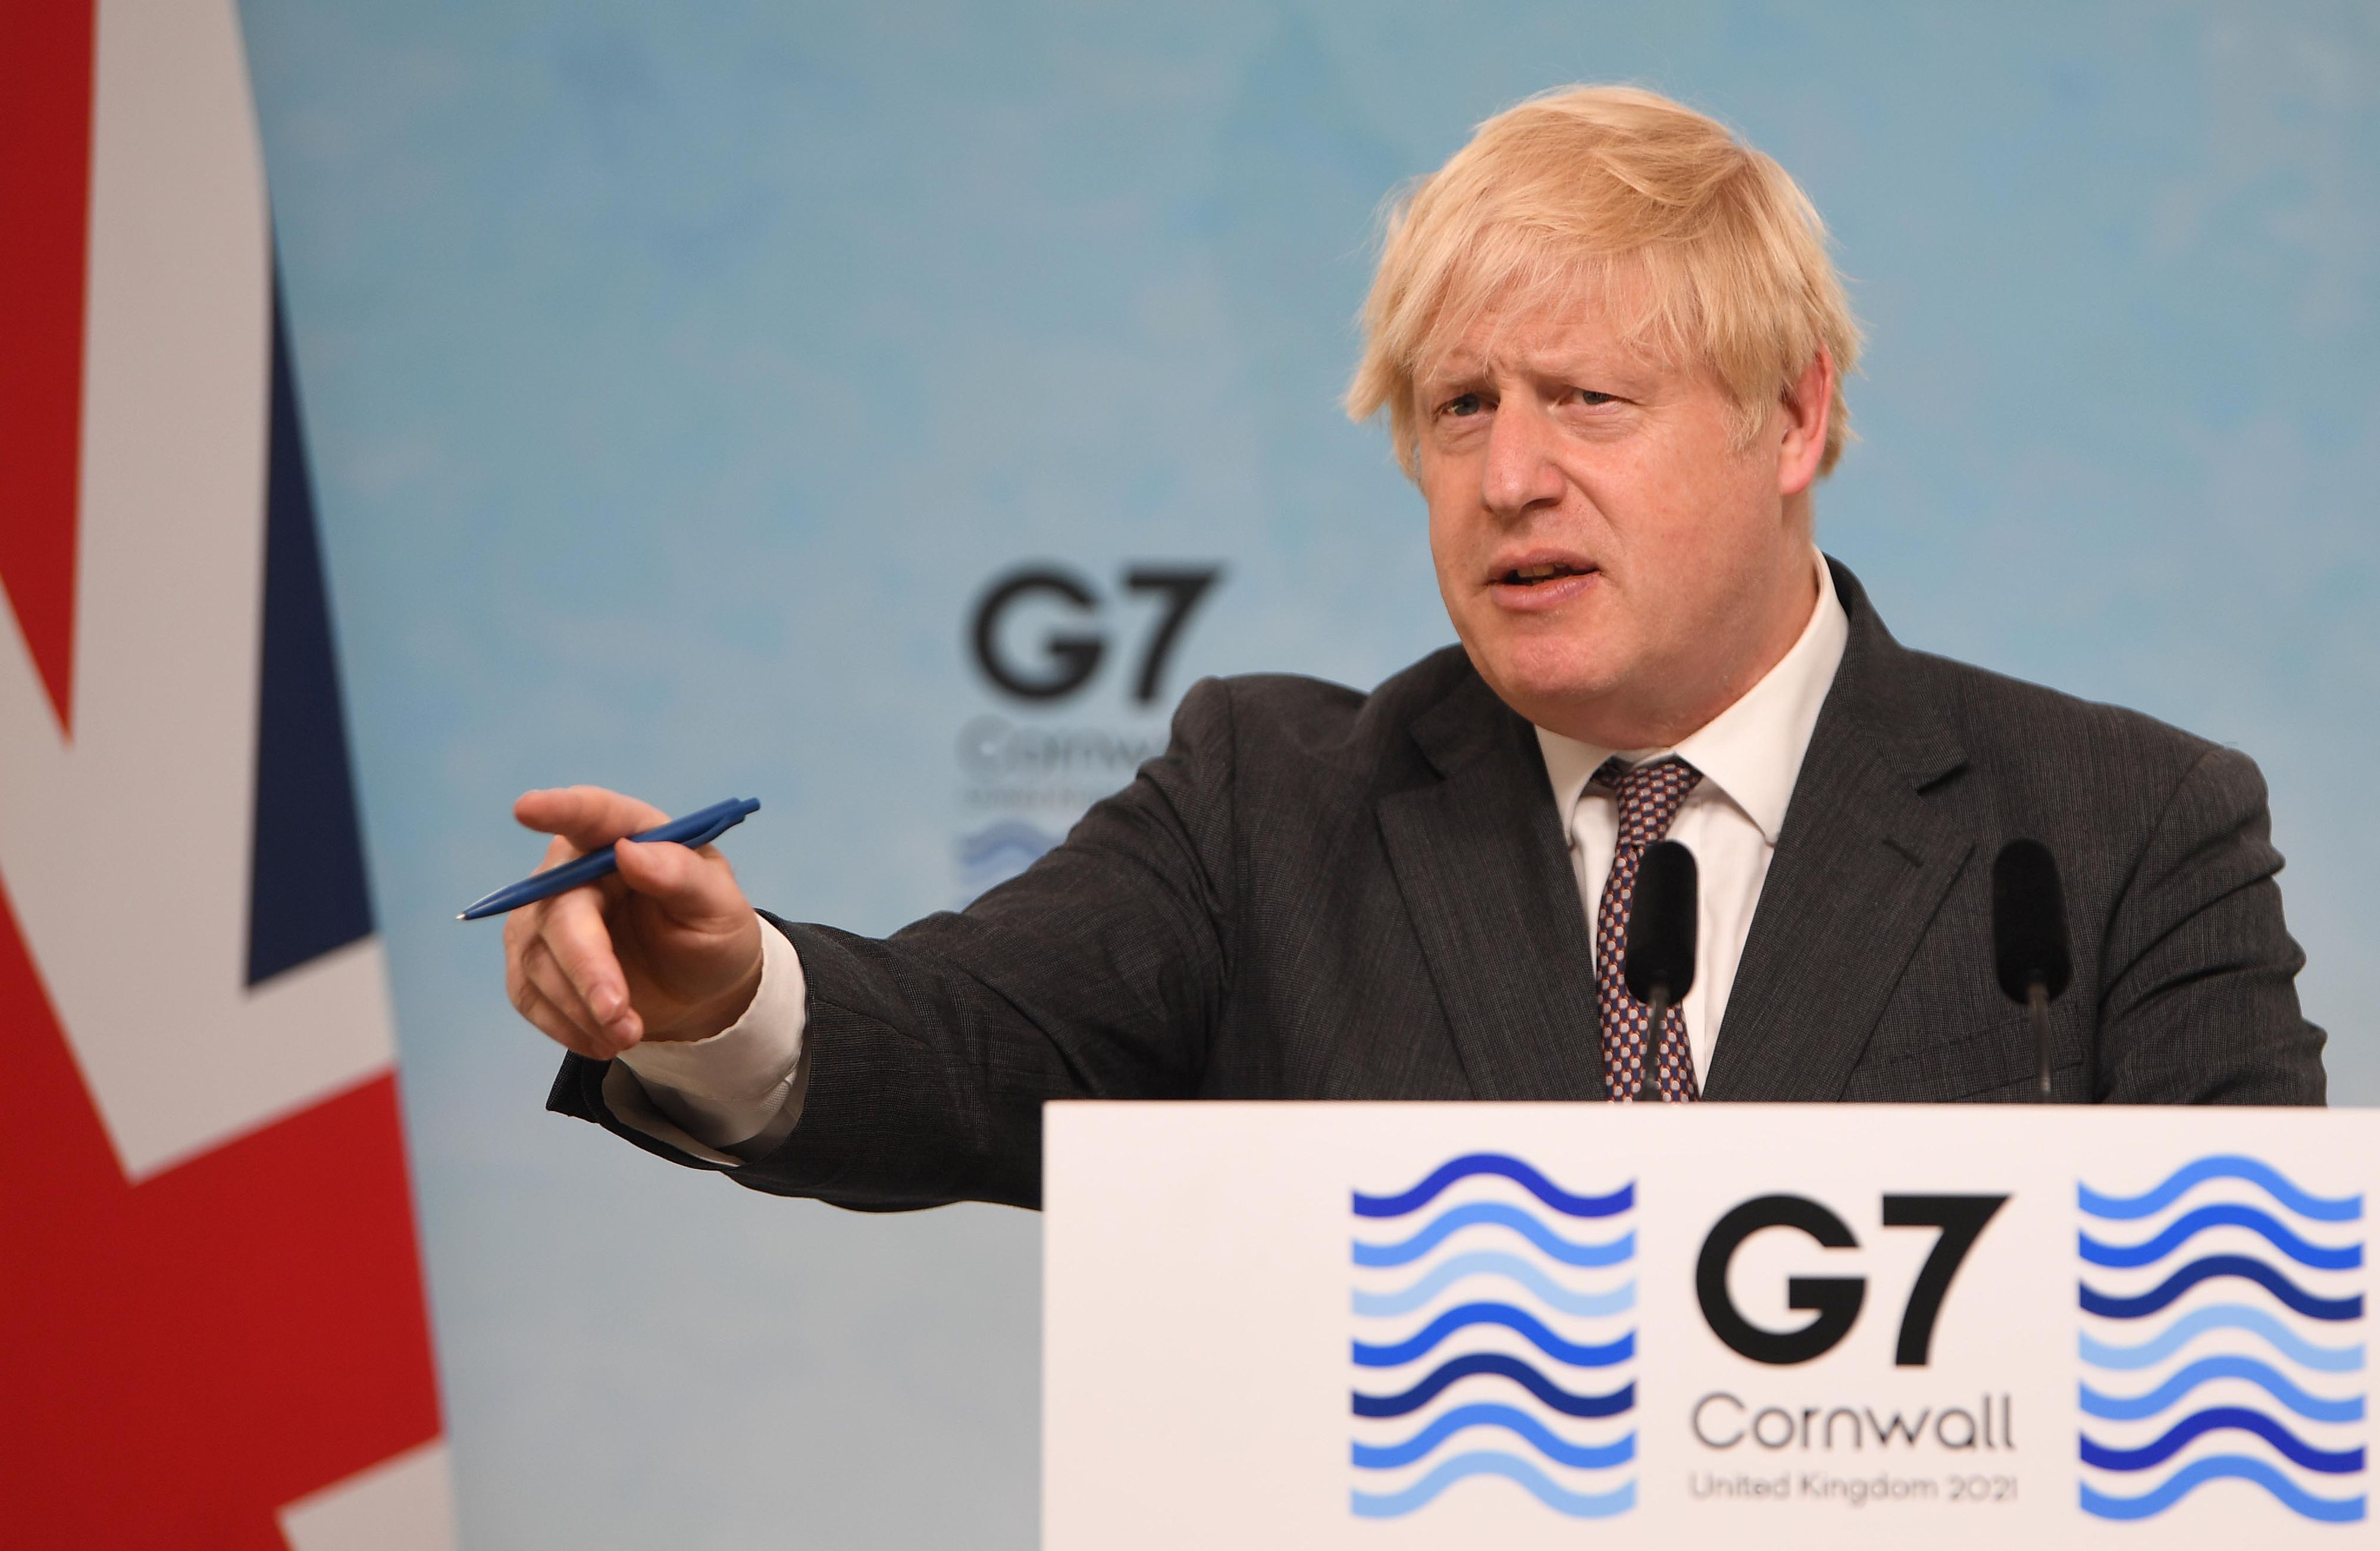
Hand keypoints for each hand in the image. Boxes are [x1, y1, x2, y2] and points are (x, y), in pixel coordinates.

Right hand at [502, 786, 764, 1058]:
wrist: (697, 990)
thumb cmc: (711, 933)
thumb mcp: (720, 908)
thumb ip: (683, 876)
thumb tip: (631, 853)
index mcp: (628, 835)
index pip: (591, 814)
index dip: (559, 810)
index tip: (527, 808)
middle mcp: (575, 867)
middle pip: (558, 909)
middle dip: (588, 968)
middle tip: (620, 1016)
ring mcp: (544, 915)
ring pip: (539, 959)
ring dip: (583, 1007)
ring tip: (630, 1033)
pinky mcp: (531, 960)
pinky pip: (529, 994)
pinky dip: (567, 1025)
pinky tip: (604, 1038)